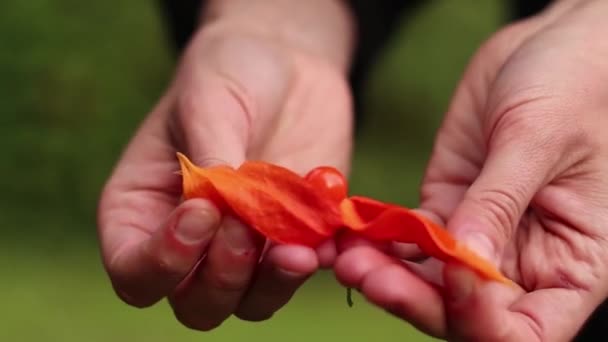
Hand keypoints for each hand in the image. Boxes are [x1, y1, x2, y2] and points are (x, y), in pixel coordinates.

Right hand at [97, 8, 353, 329]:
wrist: (286, 66)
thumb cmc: (229, 72)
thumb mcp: (209, 97)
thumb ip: (212, 155)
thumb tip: (226, 211)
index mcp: (144, 208)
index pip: (135, 269)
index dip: (162, 261)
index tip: (202, 213)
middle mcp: (192, 240)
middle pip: (194, 303)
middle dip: (221, 277)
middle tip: (245, 226)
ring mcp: (245, 244)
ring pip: (249, 302)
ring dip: (271, 285)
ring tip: (297, 250)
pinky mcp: (293, 236)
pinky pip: (300, 273)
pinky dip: (314, 265)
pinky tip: (326, 240)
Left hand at [335, 1, 607, 339]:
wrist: (548, 49)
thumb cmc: (576, 85)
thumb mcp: (541, 139)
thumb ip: (501, 201)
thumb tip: (463, 260)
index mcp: (572, 264)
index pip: (527, 331)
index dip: (485, 319)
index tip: (454, 275)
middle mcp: (524, 262)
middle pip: (465, 312)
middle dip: (415, 299)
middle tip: (368, 276)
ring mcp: (480, 236)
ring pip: (428, 280)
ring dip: (385, 274)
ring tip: (347, 257)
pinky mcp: (446, 207)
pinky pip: (410, 238)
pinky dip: (380, 240)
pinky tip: (353, 232)